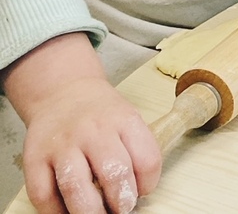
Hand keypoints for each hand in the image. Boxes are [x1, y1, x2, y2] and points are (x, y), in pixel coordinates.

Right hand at [6, 35, 158, 213]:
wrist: (63, 92)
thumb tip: (140, 191)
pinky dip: (55, 211)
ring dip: (89, 211)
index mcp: (124, 121)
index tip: (142, 192)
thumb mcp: (129, 119)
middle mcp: (93, 131)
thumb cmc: (101, 114)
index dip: (147, 183)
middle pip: (112, 172)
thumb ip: (137, 149)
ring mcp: (62, 145)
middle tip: (121, 210)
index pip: (146, 158)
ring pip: (75, 186)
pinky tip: (67, 212)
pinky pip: (43, 194)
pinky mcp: (34, 159)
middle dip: (120, 201)